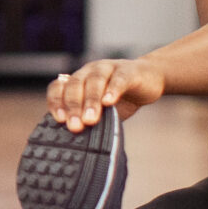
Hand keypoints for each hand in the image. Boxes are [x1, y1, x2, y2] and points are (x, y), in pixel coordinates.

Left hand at [46, 58, 165, 129]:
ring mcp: (108, 68)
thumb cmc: (121, 97)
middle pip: (75, 85)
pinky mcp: (129, 71)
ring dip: (91, 101)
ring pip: (95, 82)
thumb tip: (75, 140)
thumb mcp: (102, 110)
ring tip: (90, 119)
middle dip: (73, 107)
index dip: (56, 102)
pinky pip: (119, 79)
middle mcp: (89, 71)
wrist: (150, 79)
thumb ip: (89, 119)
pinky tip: (109, 102)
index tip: (59, 120)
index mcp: (79, 80)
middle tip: (75, 126)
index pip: (59, 87)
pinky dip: (113, 90)